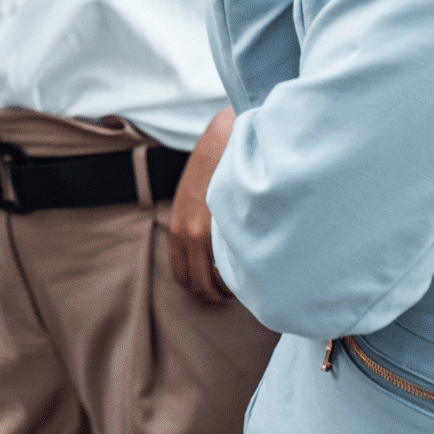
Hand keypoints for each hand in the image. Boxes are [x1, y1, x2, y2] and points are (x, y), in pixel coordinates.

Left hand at [167, 108, 236, 306]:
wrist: (225, 139)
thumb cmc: (212, 167)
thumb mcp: (193, 198)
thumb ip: (196, 225)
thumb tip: (212, 254)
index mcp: (177, 230)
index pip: (183, 276)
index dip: (200, 287)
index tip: (218, 286)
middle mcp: (188, 236)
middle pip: (201, 286)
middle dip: (218, 294)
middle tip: (238, 289)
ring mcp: (207, 233)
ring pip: (220, 283)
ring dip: (235, 287)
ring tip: (250, 278)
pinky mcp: (228, 227)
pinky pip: (235, 266)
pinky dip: (244, 274)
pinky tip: (256, 266)